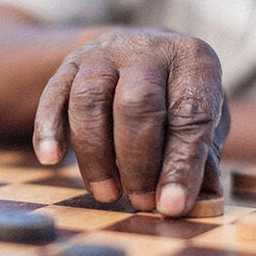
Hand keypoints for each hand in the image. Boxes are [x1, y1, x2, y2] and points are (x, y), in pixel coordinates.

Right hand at [33, 28, 228, 216]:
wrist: (137, 51)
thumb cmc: (177, 95)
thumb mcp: (206, 117)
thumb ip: (203, 155)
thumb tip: (198, 199)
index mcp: (193, 60)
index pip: (190, 115)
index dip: (181, 165)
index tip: (171, 206)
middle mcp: (148, 49)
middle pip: (137, 104)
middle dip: (138, 162)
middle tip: (141, 202)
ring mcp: (105, 52)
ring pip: (90, 100)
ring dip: (95, 155)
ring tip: (107, 194)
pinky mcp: (70, 63)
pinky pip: (53, 95)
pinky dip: (49, 129)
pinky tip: (51, 159)